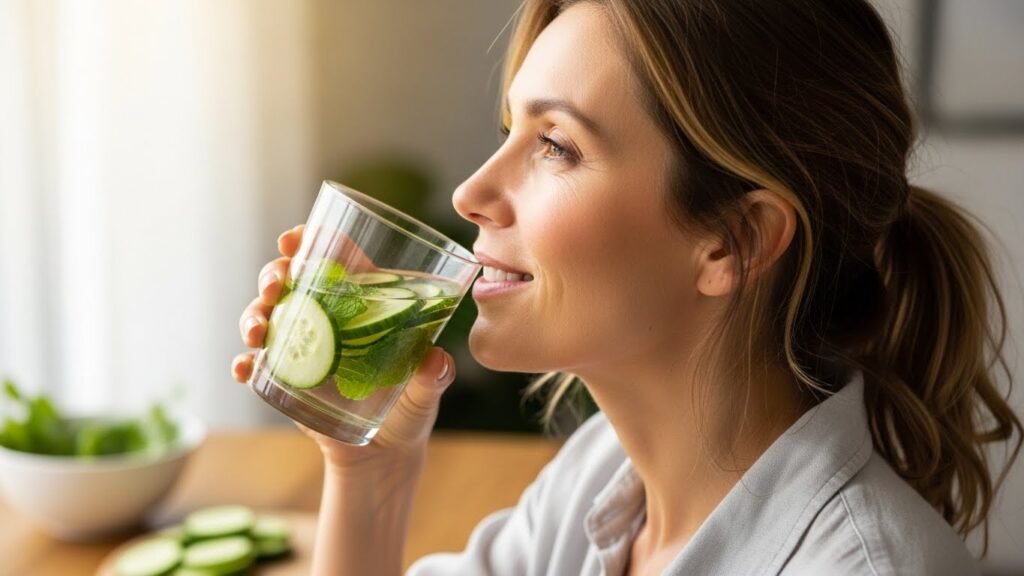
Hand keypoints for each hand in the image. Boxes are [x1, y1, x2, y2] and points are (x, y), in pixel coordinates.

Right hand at [231, 225, 456, 471]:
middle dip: (273, 273)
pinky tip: (245, 368)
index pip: (335, 257)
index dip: (311, 240)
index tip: (293, 239)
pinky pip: (255, 364)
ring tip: (258, 332)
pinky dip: (244, 363)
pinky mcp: (286, 378)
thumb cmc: (410, 407)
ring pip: (266, 315)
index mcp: (363, 302)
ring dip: (253, 316)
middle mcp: (327, 317)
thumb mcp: (426, 390)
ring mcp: (302, 345)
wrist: (384, 452)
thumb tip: (435, 361)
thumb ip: (433, 376)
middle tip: (274, 285)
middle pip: (290, 279)